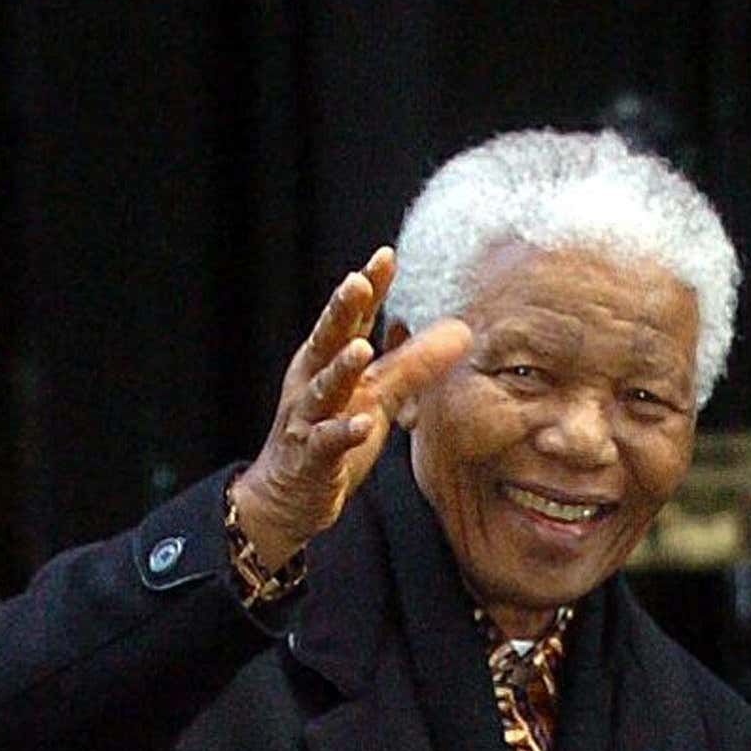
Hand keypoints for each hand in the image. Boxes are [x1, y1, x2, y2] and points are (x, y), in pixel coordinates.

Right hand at [231, 247, 470, 566]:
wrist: (288, 495)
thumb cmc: (333, 434)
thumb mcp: (377, 395)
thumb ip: (413, 363)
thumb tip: (462, 331)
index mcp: (328, 362)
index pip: (351, 318)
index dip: (367, 287)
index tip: (386, 255)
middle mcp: (312, 383)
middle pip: (328, 340)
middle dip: (342, 311)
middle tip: (357, 282)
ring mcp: (308, 419)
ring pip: (324, 389)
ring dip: (341, 368)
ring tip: (361, 349)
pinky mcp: (309, 457)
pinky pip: (326, 442)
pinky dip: (344, 432)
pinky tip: (362, 424)